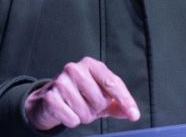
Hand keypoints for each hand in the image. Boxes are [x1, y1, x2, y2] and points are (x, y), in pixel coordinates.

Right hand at [24, 56, 140, 130]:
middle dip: (97, 109)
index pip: (112, 83)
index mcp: (91, 64)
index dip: (124, 100)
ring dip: (84, 116)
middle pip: (100, 100)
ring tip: (76, 107)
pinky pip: (72, 119)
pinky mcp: (51, 97)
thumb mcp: (101, 96)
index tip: (134, 115)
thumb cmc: (81, 95)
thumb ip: (118, 103)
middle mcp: (75, 68)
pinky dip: (72, 121)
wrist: (51, 99)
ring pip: (85, 112)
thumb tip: (132, 113)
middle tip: (87, 104)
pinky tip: (66, 111)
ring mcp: (61, 81)